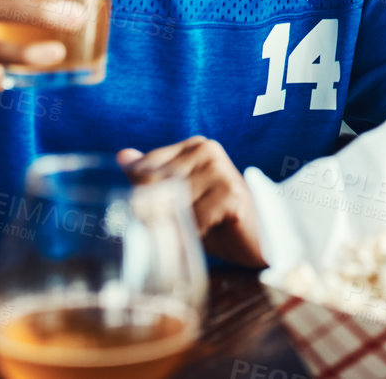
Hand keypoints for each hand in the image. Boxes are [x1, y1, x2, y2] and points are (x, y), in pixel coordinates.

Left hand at [119, 137, 264, 266]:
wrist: (262, 239)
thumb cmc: (219, 219)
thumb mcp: (182, 198)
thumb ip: (153, 177)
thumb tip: (122, 156)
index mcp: (194, 146)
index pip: (144, 168)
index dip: (139, 198)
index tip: (149, 219)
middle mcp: (207, 150)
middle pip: (154, 185)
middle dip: (156, 214)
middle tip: (168, 232)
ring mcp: (221, 170)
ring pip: (171, 204)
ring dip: (176, 227)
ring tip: (190, 234)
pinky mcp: (231, 194)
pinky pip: (193, 219)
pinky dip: (194, 234)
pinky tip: (207, 236)